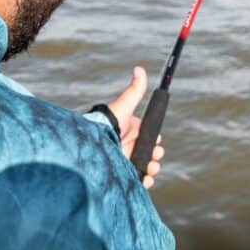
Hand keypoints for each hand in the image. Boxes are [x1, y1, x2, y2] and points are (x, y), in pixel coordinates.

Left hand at [107, 66, 164, 189]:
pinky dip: (144, 182)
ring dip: (151, 169)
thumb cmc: (107, 122)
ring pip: (147, 168)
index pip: (153, 138)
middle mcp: (131, 146)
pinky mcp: (123, 174)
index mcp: (134, 131)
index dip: (156, 141)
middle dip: (156, 156)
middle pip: (152, 154)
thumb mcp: (124, 105)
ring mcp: (127, 160)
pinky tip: (143, 180)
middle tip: (153, 157)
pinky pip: (138, 181)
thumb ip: (134, 90)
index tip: (156, 142)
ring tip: (148, 169)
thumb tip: (138, 68)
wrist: (92, 144)